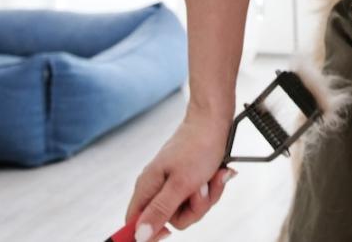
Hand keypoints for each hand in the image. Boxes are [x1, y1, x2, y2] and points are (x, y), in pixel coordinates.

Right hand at [125, 101, 237, 240]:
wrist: (214, 120)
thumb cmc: (198, 146)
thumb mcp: (181, 184)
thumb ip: (160, 210)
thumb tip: (139, 235)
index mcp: (147, 186)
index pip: (135, 221)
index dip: (148, 232)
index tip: (166, 232)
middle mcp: (158, 186)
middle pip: (170, 219)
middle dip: (192, 209)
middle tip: (199, 189)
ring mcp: (174, 182)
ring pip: (190, 208)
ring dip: (206, 197)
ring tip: (209, 178)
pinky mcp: (190, 178)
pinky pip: (200, 197)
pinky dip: (212, 188)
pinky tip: (217, 174)